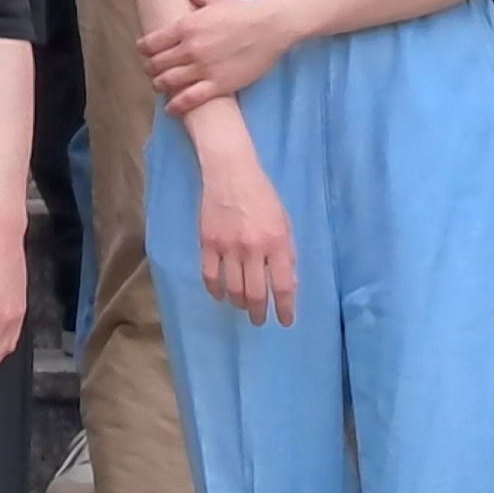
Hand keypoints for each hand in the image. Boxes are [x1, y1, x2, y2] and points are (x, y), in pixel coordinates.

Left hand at [141, 0, 297, 112]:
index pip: (151, 42)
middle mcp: (190, 48)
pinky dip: (177, 105)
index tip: (143, 52)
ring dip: (159, 85)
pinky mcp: (219, 84)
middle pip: (157, 63)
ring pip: (169, 81)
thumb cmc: (243, 11)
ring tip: (158, 85)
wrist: (271, 26)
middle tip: (149, 70)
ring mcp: (204, 68)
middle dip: (149, 68)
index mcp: (185, 26)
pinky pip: (191, 99)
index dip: (143, 49)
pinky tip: (170, 108)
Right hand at [198, 149, 297, 325]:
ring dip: (239, 303)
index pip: (284, 286)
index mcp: (277, 243)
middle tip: (259, 320)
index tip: (284, 321)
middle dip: (259, 312)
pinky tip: (219, 294)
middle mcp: (253, 249)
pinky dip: (215, 290)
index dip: (285, 308)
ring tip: (241, 306)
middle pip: (256, 293)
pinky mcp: (207, 241)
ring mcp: (228, 246)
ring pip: (233, 288)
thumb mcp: (284, 222)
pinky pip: (210, 275)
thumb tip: (286, 281)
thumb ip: (285, 252)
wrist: (229, 171)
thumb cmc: (262, 195)